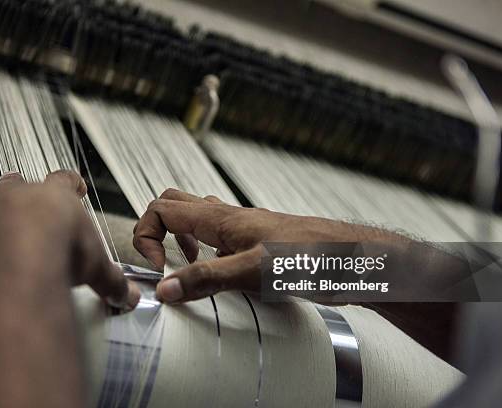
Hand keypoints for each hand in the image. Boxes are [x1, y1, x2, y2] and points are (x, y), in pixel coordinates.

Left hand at [0, 170, 139, 309]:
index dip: (70, 182)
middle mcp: (16, 200)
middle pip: (16, 183)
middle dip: (19, 186)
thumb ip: (112, 282)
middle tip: (23, 190)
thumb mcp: (96, 269)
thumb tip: (130, 298)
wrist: (20, 263)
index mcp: (55, 201)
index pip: (64, 182)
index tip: (75, 185)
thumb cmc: (62, 255)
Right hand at [133, 188, 396, 302]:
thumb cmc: (312, 259)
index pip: (162, 208)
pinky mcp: (257, 240)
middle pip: (176, 203)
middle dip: (158, 230)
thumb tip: (163, 290)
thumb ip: (207, 279)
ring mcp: (244, 226)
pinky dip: (206, 249)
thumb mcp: (254, 272)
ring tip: (187, 269)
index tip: (157, 268)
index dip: (147, 235)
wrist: (354, 258)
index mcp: (220, 219)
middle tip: (165, 262)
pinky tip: (221, 275)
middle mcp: (229, 217)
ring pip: (197, 217)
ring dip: (181, 239)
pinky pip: (220, 235)